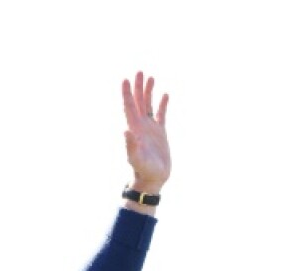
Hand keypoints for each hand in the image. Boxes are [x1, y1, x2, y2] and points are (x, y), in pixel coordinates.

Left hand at [121, 71, 170, 192]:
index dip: (127, 93)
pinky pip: (161, 115)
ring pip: (148, 105)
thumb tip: (125, 131)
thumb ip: (130, 145)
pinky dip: (162, 104)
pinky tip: (165, 95)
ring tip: (151, 77)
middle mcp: (140, 126)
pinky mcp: (160, 133)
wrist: (152, 179)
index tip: (125, 80)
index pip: (129, 107)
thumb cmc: (143, 170)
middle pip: (138, 102)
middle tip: (139, 71)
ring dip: (149, 92)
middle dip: (138, 87)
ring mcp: (150, 129)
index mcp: (134, 129)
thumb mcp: (136, 158)